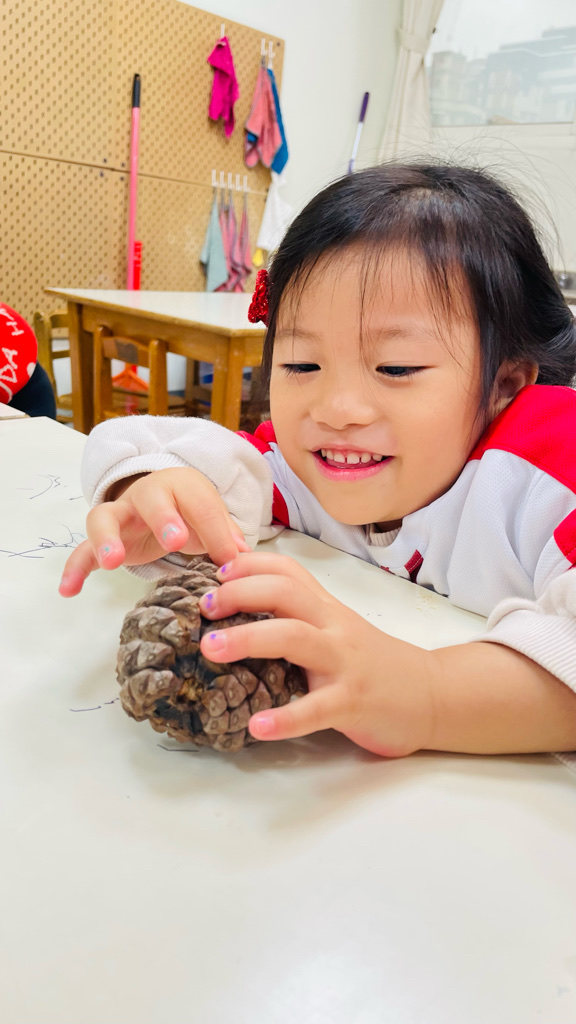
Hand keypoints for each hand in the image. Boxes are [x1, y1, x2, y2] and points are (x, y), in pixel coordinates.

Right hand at [59, 467, 249, 596]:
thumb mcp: (211, 518)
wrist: (161, 500)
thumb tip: (242, 557)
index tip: (228, 558)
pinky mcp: (103, 539)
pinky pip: (82, 550)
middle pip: (150, 498)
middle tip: (175, 541)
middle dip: (163, 517)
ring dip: (106, 538)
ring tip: (111, 562)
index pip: (201, 504)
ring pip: (104, 517)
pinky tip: (68, 590)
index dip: (215, 530)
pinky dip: (74, 568)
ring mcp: (120, 515)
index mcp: (182, 486)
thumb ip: (225, 535)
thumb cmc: (190, 512)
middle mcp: (147, 494)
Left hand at [197, 552, 435, 756]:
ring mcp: (344, 663)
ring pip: (294, 638)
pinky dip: (285, 718)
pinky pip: (316, 708)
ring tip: (209, 649)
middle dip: (239, 593)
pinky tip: (257, 726)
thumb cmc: (373, 663)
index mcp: (326, 609)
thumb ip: (299, 615)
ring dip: (248, 639)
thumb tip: (241, 603)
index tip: (215, 572)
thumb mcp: (336, 629)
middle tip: (204, 607)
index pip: (288, 571)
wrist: (430, 695)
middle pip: (285, 594)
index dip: (249, 565)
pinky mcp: (353, 702)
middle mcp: (333, 627)